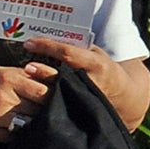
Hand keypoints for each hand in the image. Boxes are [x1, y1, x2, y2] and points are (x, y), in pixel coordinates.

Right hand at [0, 64, 53, 141]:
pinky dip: (12, 134)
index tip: (50, 98)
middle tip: (38, 110)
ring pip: (26, 124)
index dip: (50, 95)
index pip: (44, 90)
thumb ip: (18, 77)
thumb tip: (42, 83)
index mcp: (7, 78)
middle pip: (38, 109)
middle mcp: (4, 96)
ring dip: (27, 122)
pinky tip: (6, 127)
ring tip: (21, 118)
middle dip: (40, 110)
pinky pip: (11, 137)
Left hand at [22, 37, 149, 129]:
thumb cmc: (103, 68)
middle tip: (27, 67)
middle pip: (63, 77)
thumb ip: (76, 48)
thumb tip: (46, 36)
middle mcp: (92, 82)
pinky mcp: (81, 112)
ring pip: (59, 95)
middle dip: (44, 72)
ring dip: (41, 88)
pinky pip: (60, 107)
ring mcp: (86, 99)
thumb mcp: (96, 54)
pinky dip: (45, 103)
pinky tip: (30, 98)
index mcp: (97, 64)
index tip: (29, 43)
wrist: (124, 97)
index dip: (48, 47)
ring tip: (25, 81)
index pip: (68, 53)